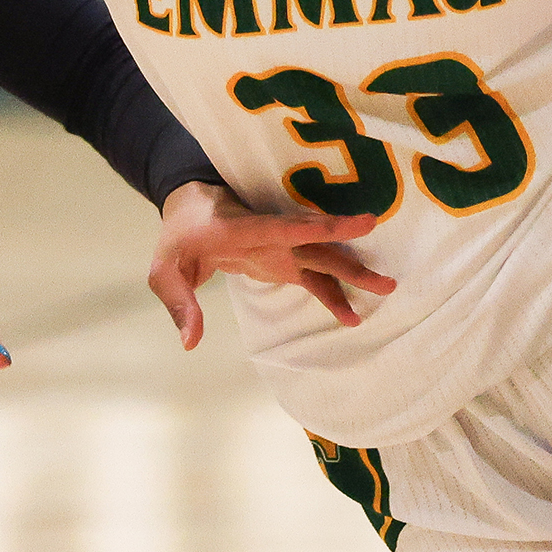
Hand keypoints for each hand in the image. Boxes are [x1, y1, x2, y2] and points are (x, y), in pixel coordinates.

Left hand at [147, 181, 398, 347]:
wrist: (190, 209)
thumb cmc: (178, 236)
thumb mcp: (163, 269)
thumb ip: (179, 303)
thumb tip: (191, 342)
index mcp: (245, 230)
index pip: (288, 227)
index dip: (324, 227)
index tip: (363, 222)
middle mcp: (273, 236)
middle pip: (318, 247)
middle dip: (351, 263)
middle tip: (388, 279)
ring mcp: (282, 248)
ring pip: (325, 260)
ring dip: (354, 275)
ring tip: (388, 289)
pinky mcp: (284, 262)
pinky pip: (315, 278)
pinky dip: (333, 295)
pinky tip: (352, 316)